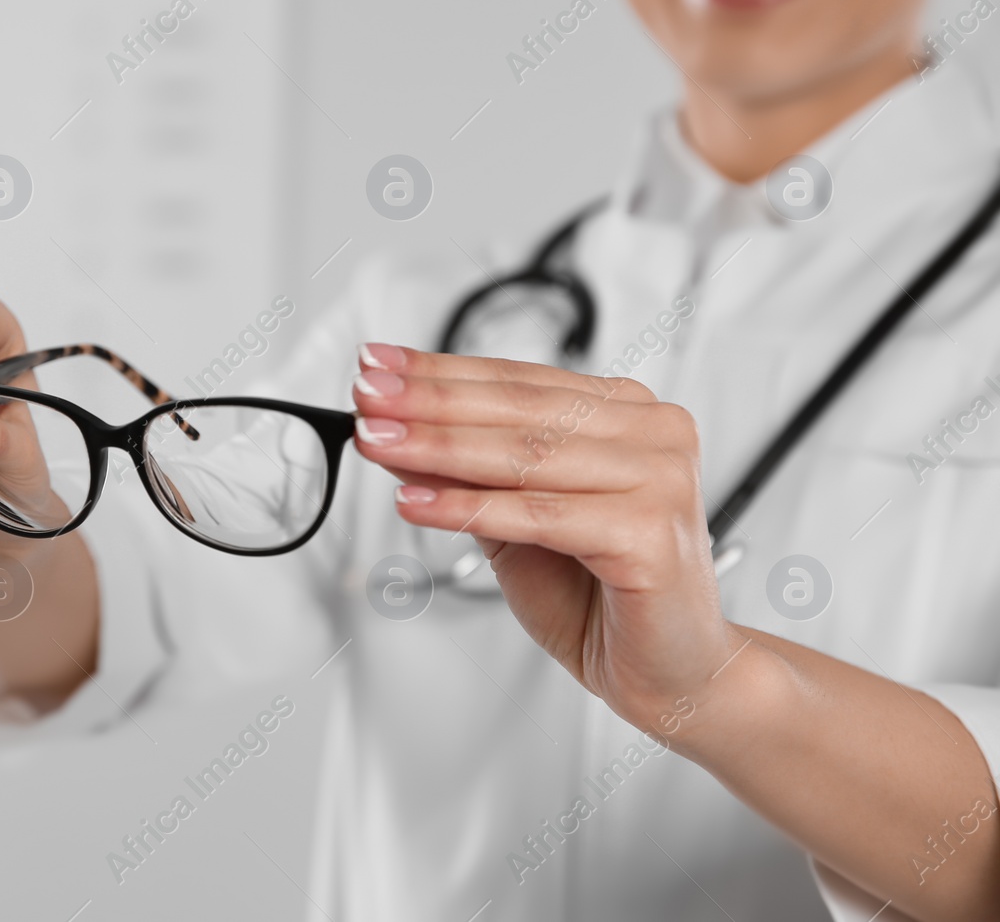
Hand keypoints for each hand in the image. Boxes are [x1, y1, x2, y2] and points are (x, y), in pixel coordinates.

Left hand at [350, 343, 743, 729]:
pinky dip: (470, 508)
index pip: (517, 382)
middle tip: (365, 395)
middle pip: (517, 411)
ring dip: (438, 448)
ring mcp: (659, 479)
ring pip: (524, 456)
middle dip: (429, 402)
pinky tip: (416, 501)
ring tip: (376, 442)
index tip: (375, 364)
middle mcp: (652, 434)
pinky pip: (539, 515)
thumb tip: (393, 429)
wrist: (672, 674)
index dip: (439, 371)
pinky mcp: (650, 533)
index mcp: (626, 414)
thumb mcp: (514, 524)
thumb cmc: (603, 597)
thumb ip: (466, 475)